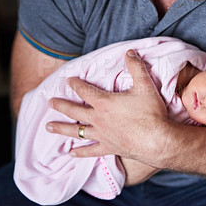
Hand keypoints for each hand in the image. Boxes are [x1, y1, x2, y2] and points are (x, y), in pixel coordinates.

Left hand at [46, 50, 169, 165]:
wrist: (157, 140)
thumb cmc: (150, 113)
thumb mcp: (145, 85)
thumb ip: (136, 67)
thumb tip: (129, 52)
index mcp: (104, 102)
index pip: (85, 90)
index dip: (75, 84)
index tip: (68, 80)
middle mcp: (98, 119)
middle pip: (74, 111)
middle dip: (61, 105)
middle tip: (50, 103)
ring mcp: (102, 135)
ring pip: (76, 131)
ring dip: (62, 128)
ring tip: (48, 127)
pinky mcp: (109, 147)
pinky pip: (91, 151)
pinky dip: (80, 153)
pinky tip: (71, 154)